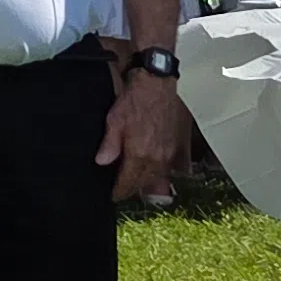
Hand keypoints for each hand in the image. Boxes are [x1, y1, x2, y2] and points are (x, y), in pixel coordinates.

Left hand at [97, 64, 185, 202]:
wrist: (158, 84)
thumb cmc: (135, 100)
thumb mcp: (114, 120)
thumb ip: (109, 145)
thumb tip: (101, 162)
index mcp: (140, 155)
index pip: (128, 183)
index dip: (119, 192)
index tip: (112, 195)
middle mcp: (157, 159)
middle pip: (144, 184)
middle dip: (132, 189)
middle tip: (122, 190)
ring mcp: (170, 153)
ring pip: (158, 178)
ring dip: (148, 184)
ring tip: (137, 184)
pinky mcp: (179, 146)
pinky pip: (173, 168)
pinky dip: (164, 174)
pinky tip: (157, 173)